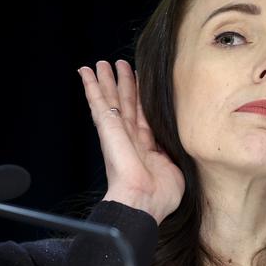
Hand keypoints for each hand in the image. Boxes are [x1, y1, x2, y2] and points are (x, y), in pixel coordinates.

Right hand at [77, 60, 185, 224]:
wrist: (143, 202)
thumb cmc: (160, 195)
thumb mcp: (176, 167)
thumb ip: (174, 149)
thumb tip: (180, 136)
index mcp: (146, 147)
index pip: (143, 115)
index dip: (142, 98)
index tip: (141, 81)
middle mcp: (130, 137)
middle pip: (126, 103)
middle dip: (123, 83)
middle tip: (119, 64)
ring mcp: (117, 131)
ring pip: (111, 98)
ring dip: (106, 80)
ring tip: (102, 63)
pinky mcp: (107, 127)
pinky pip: (98, 102)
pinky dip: (90, 86)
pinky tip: (85, 72)